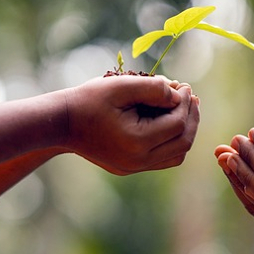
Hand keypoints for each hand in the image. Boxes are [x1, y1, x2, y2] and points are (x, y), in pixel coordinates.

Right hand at [65, 75, 199, 174]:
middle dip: (191, 118)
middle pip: (182, 143)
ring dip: (185, 131)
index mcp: (137, 142)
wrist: (61, 123)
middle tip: (192, 97)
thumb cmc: (89, 100)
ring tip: (185, 108)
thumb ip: (154, 87)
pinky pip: (162, 159)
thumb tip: (179, 93)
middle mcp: (138, 161)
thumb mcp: (121, 86)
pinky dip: (172, 141)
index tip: (184, 85)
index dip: (185, 103)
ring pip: (176, 155)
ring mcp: (134, 167)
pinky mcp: (130, 168)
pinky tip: (170, 121)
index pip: (177, 124)